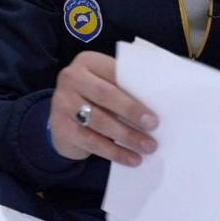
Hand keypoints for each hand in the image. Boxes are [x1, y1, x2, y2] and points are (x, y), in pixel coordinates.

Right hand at [49, 51, 158, 166]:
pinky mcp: (60, 128)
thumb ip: (126, 87)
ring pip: (99, 121)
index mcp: (88, 61)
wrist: (64, 120)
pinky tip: (131, 158)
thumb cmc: (97, 99)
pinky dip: (114, 152)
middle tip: (154, 125)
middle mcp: (70, 78)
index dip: (135, 89)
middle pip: (104, 94)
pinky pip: (91, 141)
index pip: (114, 72)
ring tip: (148, 147)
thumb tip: (159, 104)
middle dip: (131, 111)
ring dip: (127, 136)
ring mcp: (61, 103)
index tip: (155, 106)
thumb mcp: (107, 85)